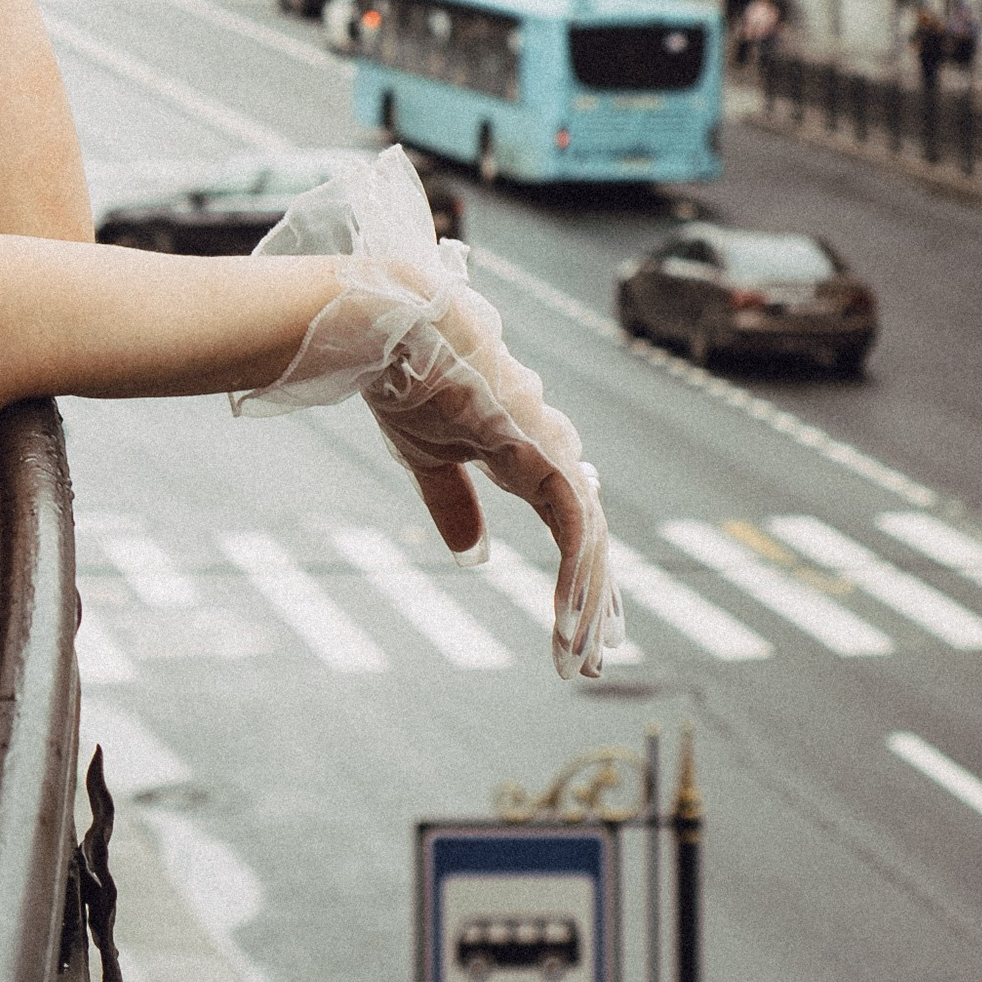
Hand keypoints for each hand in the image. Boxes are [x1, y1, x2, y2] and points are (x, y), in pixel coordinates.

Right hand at [243, 146, 623, 680]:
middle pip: (588, 531)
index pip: (567, 519)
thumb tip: (477, 558)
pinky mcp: (539, 447)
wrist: (386, 325)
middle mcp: (547, 445)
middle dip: (595, 597)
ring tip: (587, 655)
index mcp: (523, 448)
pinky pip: (573, 522)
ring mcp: (548, 444)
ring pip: (588, 532)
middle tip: (595, 657)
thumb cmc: (403, 377)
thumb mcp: (427, 457)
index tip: (575, 626)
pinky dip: (576, 574)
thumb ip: (454, 505)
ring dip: (589, 598)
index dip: (576, 573)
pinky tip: (572, 619)